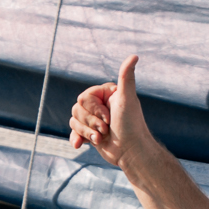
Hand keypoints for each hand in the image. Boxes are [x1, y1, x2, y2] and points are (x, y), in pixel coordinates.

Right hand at [65, 54, 143, 168]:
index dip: (94, 110)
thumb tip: (135, 56)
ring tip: (102, 138)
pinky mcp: (90, 132)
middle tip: (107, 128)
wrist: (131, 152)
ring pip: (74, 121)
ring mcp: (94, 119)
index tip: (110, 117)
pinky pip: (73, 132)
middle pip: (77, 109)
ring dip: (87, 132)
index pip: (84, 97)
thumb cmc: (131, 125)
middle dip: (91, 122)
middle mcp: (99, 104)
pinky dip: (77, 138)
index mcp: (106, 93)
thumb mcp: (127, 99)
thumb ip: (126, 77)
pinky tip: (81, 145)